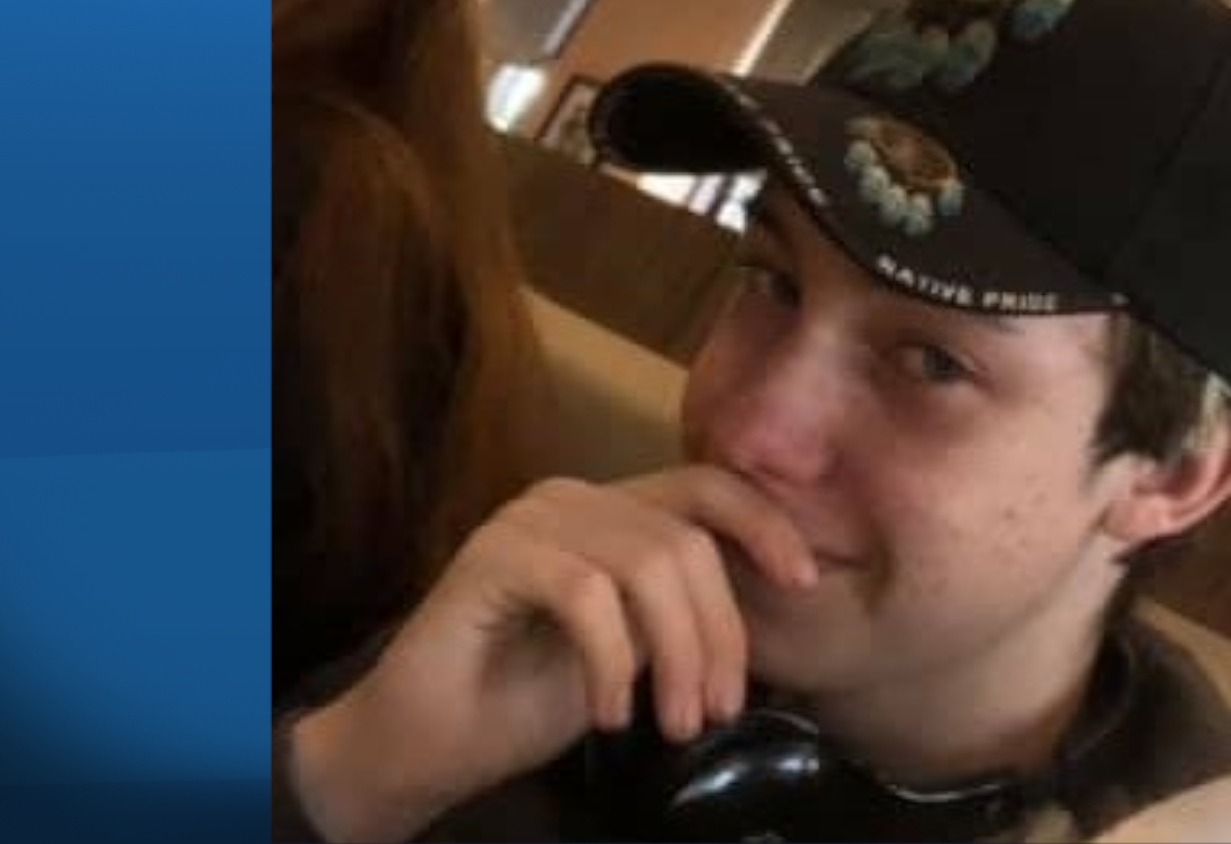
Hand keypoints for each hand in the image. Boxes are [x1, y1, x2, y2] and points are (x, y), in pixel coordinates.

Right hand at [288, 466, 818, 841]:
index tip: (804, 583)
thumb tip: (772, 600)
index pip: (707, 488)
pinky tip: (608, 715)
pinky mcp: (492, 557)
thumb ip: (684, 610)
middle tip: (717, 712)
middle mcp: (572, 498)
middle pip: (687, 539)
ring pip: (646, 563)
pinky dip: (611, 662)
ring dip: (676, 656)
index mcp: (611, 509)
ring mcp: (529, 520)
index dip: (764, 524)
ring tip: (673, 726)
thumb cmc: (531, 697)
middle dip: (719, 633)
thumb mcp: (637, 648)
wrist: (427, 742)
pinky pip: (585, 594)